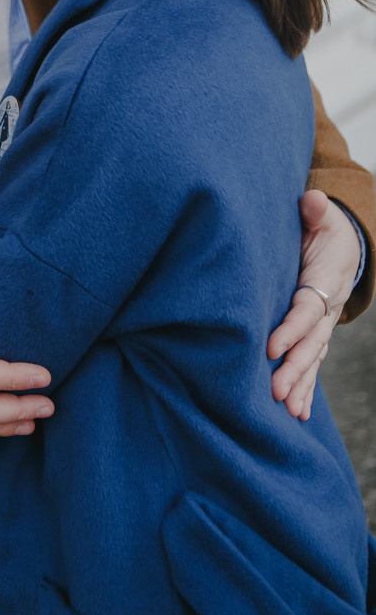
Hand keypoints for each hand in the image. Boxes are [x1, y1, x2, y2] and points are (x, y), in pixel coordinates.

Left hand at [267, 190, 360, 419]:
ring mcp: (323, 324)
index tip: (271, 348)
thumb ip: (316, 212)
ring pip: (312, 358)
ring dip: (302, 385)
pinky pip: (312, 363)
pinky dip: (307, 388)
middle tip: (276, 393)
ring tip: (287, 409)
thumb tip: (312, 202)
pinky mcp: (316, 333)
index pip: (307, 309)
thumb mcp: (322, 216)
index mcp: (325, 280)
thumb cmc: (323, 228)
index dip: (291, 329)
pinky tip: (299, 412)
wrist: (344, 245)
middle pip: (311, 343)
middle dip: (295, 369)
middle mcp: (327, 308)